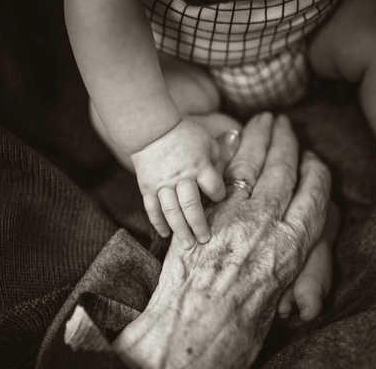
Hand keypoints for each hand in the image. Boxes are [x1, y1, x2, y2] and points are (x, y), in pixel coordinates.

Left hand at [114, 113, 332, 367]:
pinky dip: (226, 154)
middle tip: (285, 122)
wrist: (193, 333)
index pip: (314, 196)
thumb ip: (283, 264)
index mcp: (293, 247)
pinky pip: (218, 175)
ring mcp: (232, 215)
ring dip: (258, 138)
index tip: (315, 160)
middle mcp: (267, 223)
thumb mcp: (277, 298)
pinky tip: (231, 139)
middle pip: (283, 171)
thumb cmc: (239, 329)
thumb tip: (282, 251)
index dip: (316, 173)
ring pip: (251, 165)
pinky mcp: (203, 213)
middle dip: (285, 142)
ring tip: (263, 120)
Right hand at [131, 120, 225, 247]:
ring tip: (187, 245)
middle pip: (191, 205)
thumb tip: (227, 172)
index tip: (219, 198)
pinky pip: (152, 209)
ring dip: (179, 229)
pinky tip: (165, 234)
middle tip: (205, 240)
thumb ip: (218, 157)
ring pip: (171, 211)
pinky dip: (158, 223)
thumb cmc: (183, 133)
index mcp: (199, 165)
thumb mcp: (206, 139)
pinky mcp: (148, 188)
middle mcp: (181, 177)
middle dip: (199, 225)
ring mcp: (163, 184)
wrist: (151, 129)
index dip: (219, 195)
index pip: (213, 187)